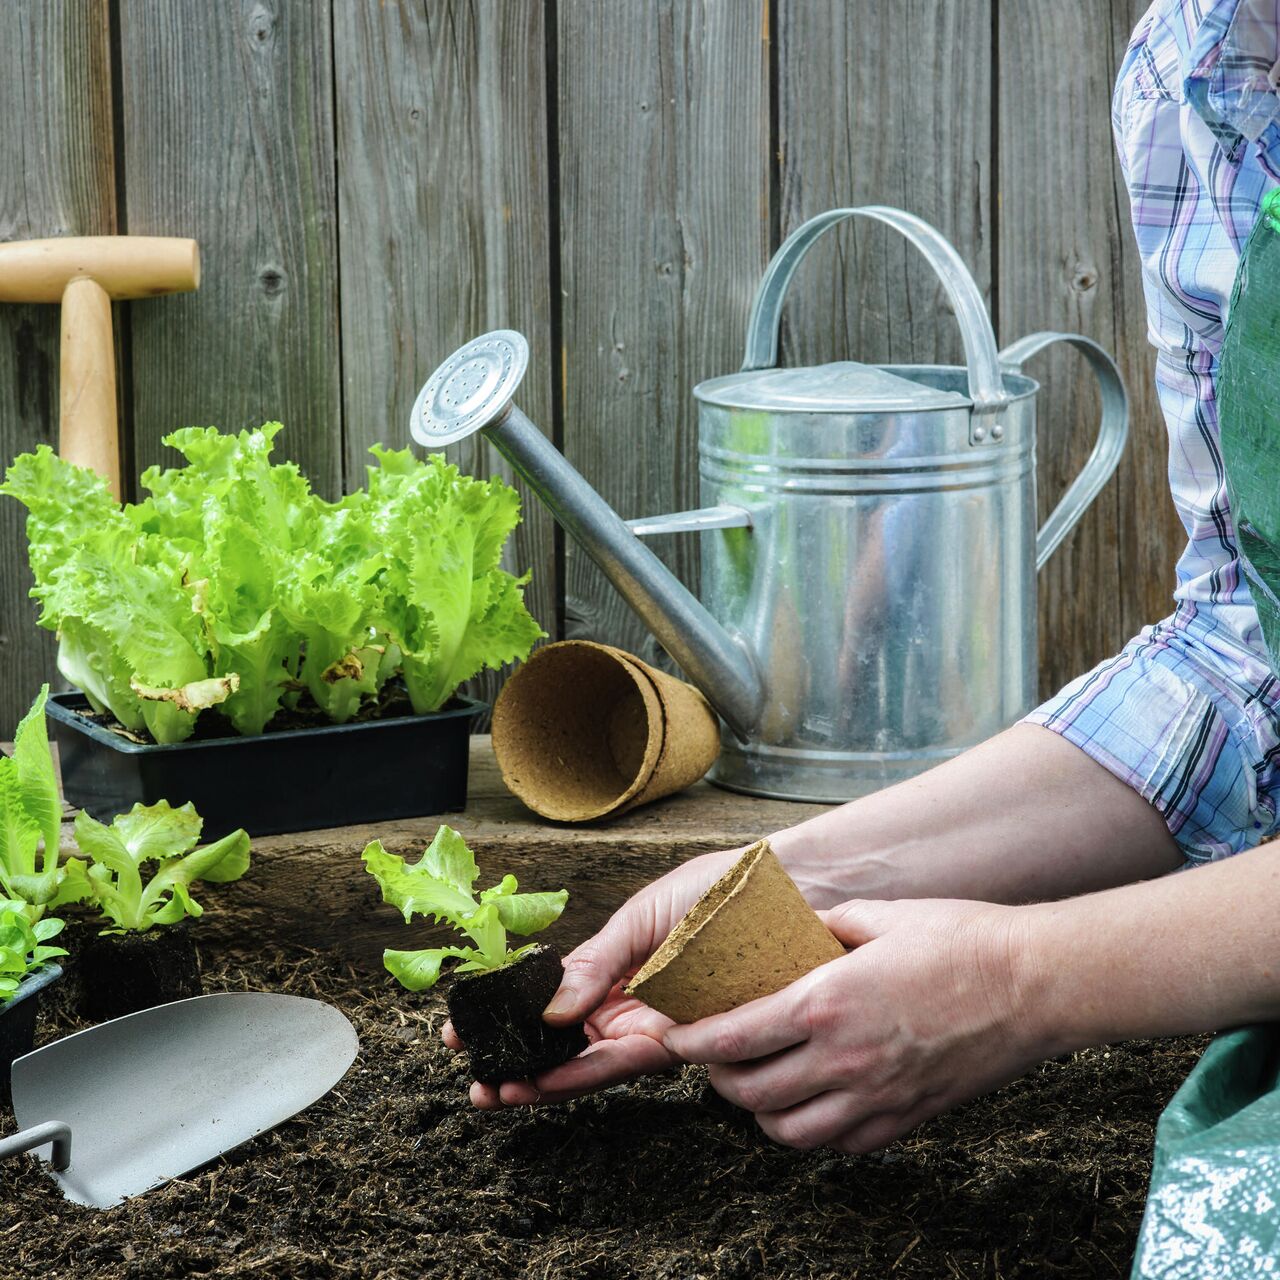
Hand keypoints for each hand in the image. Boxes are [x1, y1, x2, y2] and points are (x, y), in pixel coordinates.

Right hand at [443, 847, 740, 1108]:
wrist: (786, 888)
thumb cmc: (718, 891)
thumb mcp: (642, 917)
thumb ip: (596, 961)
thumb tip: (547, 1005)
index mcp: (615, 976)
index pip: (551, 1008)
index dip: (507, 1023)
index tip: (460, 1032)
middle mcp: (632, 1008)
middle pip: (564, 1048)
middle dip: (516, 1068)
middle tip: (476, 1082)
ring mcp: (657, 1027)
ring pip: (590, 1065)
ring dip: (542, 1081)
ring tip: (500, 1091)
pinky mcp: (688, 1041)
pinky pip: (631, 1062)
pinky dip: (587, 1071)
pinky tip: (550, 1078)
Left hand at [663, 897, 1040, 1153]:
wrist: (1034, 985)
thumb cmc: (960, 940)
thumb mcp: (878, 915)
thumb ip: (823, 925)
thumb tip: (792, 928)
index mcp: (826, 1002)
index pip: (732, 1037)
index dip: (691, 1040)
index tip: (671, 1032)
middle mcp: (843, 1060)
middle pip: (748, 1091)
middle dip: (715, 1076)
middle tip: (710, 1055)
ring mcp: (874, 1098)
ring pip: (786, 1131)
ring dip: (757, 1109)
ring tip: (754, 1082)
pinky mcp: (904, 1121)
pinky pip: (835, 1144)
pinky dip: (807, 1129)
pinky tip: (808, 1102)